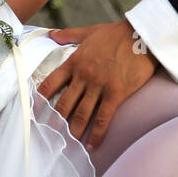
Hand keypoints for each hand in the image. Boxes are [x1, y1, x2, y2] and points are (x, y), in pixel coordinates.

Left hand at [37, 19, 157, 151]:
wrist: (142, 36)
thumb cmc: (117, 33)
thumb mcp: (90, 31)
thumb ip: (69, 35)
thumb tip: (51, 34)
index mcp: (74, 62)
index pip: (51, 82)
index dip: (41, 98)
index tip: (35, 111)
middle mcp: (83, 76)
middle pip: (64, 103)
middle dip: (55, 121)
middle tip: (49, 136)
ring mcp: (99, 86)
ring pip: (82, 114)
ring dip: (73, 131)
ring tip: (68, 145)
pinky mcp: (115, 93)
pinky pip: (103, 118)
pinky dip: (96, 134)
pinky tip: (91, 145)